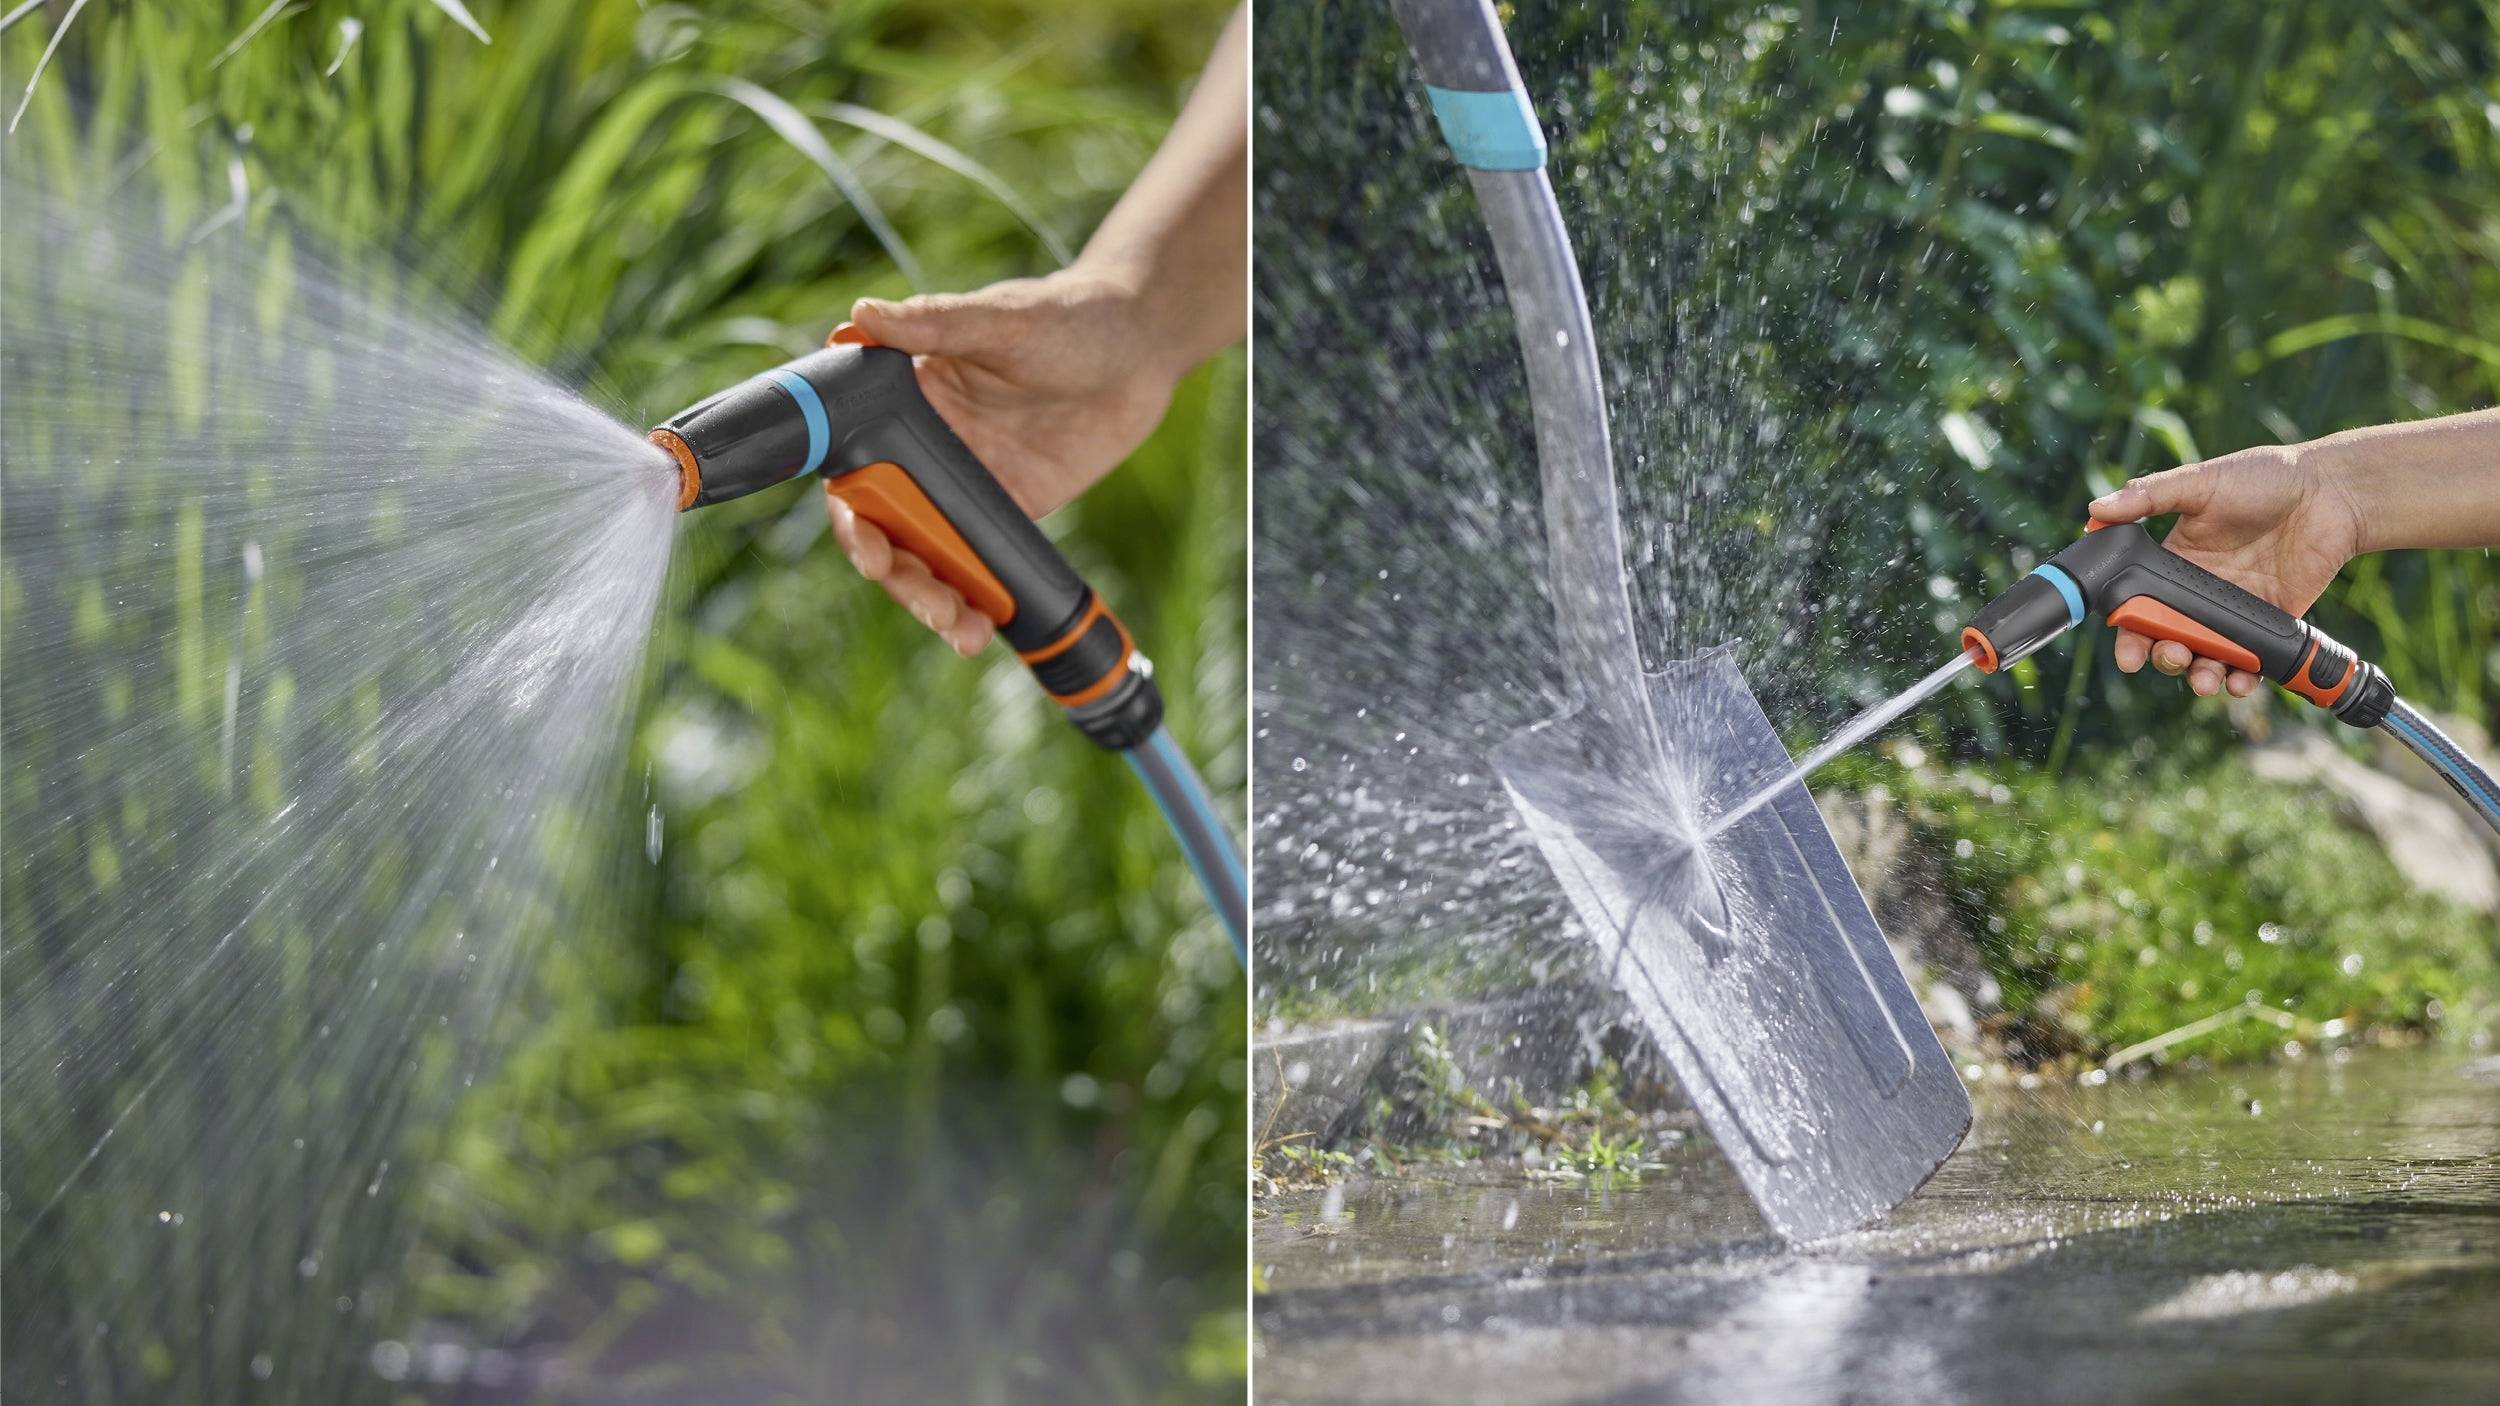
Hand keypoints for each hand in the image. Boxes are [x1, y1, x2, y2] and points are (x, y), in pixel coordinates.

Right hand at [826, 269, 1187, 655]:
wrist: (1139, 349)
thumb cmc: (1066, 317)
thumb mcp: (1000, 319)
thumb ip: (934, 323)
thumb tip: (860, 318)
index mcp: (904, 402)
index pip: (854, 468)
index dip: (851, 515)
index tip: (868, 546)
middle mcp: (923, 451)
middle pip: (885, 529)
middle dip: (894, 574)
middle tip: (924, 599)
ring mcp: (964, 487)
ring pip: (928, 557)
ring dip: (931, 601)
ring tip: (961, 632)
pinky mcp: (1007, 512)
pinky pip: (979, 564)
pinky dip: (975, 601)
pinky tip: (981, 630)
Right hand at [2088, 442, 2365, 697]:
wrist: (2332, 492)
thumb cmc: (2265, 478)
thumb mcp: (2201, 482)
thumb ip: (2148, 496)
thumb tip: (2094, 511)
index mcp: (2174, 561)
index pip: (2138, 605)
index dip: (2127, 631)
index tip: (2126, 651)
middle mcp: (2198, 592)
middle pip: (2167, 639)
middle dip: (2162, 658)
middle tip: (2170, 657)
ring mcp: (2233, 611)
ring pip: (2205, 657)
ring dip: (2198, 675)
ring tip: (2204, 679)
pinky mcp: (2270, 623)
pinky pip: (2250, 661)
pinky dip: (2242, 680)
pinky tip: (2241, 682)